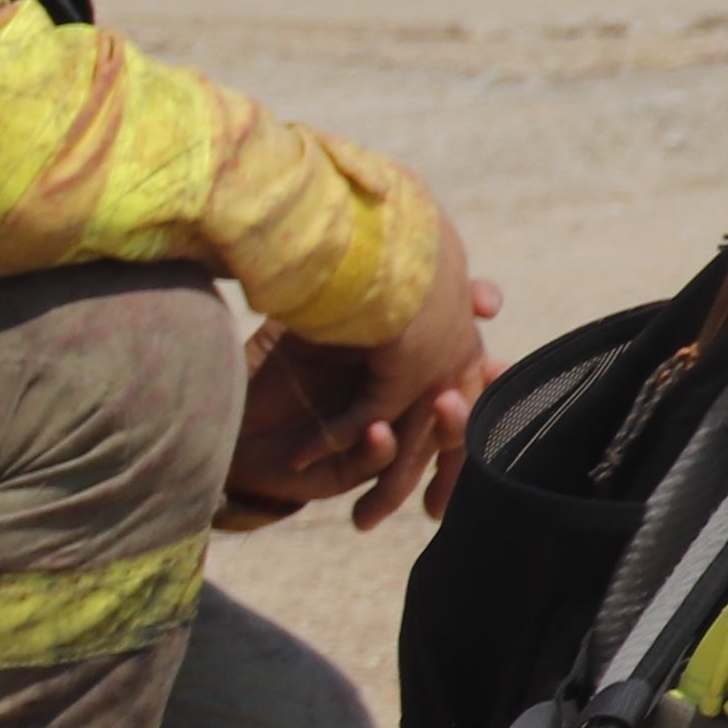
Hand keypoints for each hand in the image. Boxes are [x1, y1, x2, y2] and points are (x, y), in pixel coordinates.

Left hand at [230, 239, 500, 530]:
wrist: (225, 412)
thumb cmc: (278, 359)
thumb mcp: (330, 319)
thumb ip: (380, 298)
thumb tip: (417, 255)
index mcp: (404, 384)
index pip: (462, 374)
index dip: (490, 360)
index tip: (503, 339)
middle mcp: (396, 419)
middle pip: (456, 412)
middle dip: (476, 391)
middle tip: (496, 368)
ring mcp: (371, 449)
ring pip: (423, 445)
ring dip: (440, 426)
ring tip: (442, 401)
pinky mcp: (337, 472)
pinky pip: (366, 462)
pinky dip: (376, 449)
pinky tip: (379, 431)